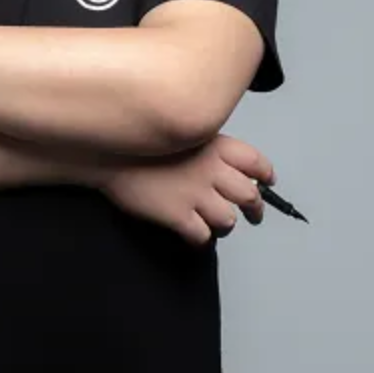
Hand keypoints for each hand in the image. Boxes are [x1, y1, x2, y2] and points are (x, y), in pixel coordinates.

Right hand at [87, 133, 275, 245]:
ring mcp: (195, 194)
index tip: (265, 183)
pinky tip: (193, 234)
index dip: (265, 176)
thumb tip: (226, 167)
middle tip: (252, 215)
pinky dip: (201, 238)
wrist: (107, 152)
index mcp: (216, 145)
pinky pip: (202, 236)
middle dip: (254, 209)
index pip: (257, 163)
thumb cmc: (140, 142)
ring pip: (228, 220)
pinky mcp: (178, 215)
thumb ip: (207, 148)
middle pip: (249, 196)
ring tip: (215, 224)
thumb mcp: (182, 133)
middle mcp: (211, 170)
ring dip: (225, 225)